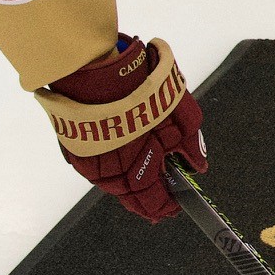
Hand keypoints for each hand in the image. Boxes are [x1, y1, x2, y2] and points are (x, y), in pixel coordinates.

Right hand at [37, 36, 205, 220]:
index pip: (154, 201)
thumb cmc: (143, 91)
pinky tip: (122, 164)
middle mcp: (111, 173)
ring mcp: (90, 162)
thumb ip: (190, 147)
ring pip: (112, 183)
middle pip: (131, 197)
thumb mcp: (182, 117)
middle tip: (160, 204)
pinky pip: (96, 167)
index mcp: (139, 169)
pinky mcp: (76, 149)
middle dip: (147, 200)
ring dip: (128, 183)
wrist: (98, 68)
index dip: (165, 206)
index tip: (175, 207)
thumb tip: (198, 167)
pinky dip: (111, 167)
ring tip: (143, 184)